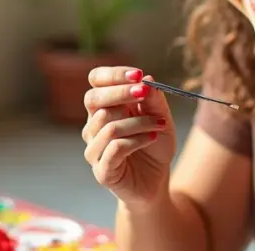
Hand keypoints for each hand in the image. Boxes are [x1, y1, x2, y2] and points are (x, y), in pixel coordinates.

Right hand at [81, 67, 175, 207]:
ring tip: (159, 126)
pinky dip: (137, 140)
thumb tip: (147, 79)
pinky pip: (115, 148)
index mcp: (105, 106)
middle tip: (144, 92)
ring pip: (109, 125)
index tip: (138, 74)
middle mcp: (93, 125)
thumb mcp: (161, 118)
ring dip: (139, 122)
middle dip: (121, 92)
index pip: (96, 81)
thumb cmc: (155, 146)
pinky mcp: (102, 170)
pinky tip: (152, 138)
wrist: (157, 180)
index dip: (113, 75)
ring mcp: (94, 148)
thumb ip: (154, 100)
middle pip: (94, 99)